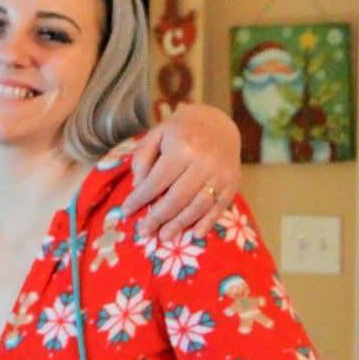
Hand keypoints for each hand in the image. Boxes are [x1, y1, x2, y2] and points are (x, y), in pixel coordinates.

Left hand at [122, 102, 241, 239]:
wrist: (219, 122)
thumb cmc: (181, 131)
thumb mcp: (157, 134)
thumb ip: (143, 158)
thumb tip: (137, 187)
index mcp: (183, 148)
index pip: (157, 181)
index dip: (139, 199)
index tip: (126, 212)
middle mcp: (204, 163)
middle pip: (177, 198)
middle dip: (158, 218)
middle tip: (144, 231)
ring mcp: (221, 175)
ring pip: (197, 206)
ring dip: (179, 225)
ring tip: (164, 236)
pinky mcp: (232, 184)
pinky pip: (219, 208)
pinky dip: (207, 223)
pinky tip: (195, 234)